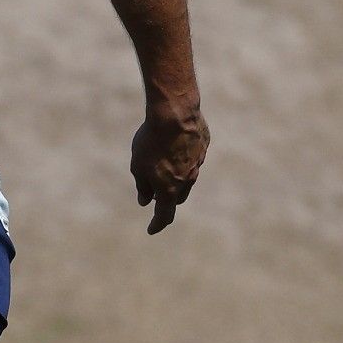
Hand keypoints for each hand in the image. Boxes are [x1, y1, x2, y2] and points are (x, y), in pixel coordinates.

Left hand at [130, 104, 207, 233]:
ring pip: (188, 177)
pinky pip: (193, 156)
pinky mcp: (204, 145)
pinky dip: (184, 157)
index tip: (151, 230)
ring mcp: (199, 162)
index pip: (164, 214)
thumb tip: (145, 200)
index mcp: (170, 188)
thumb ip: (143, 185)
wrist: (175, 113)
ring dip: (176, 178)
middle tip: (154, 195)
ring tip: (163, 168)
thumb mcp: (138, 166)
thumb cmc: (152, 141)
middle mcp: (188, 179)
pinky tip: (174, 145)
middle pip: (178, 196)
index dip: (157, 224)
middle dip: (167, 199)